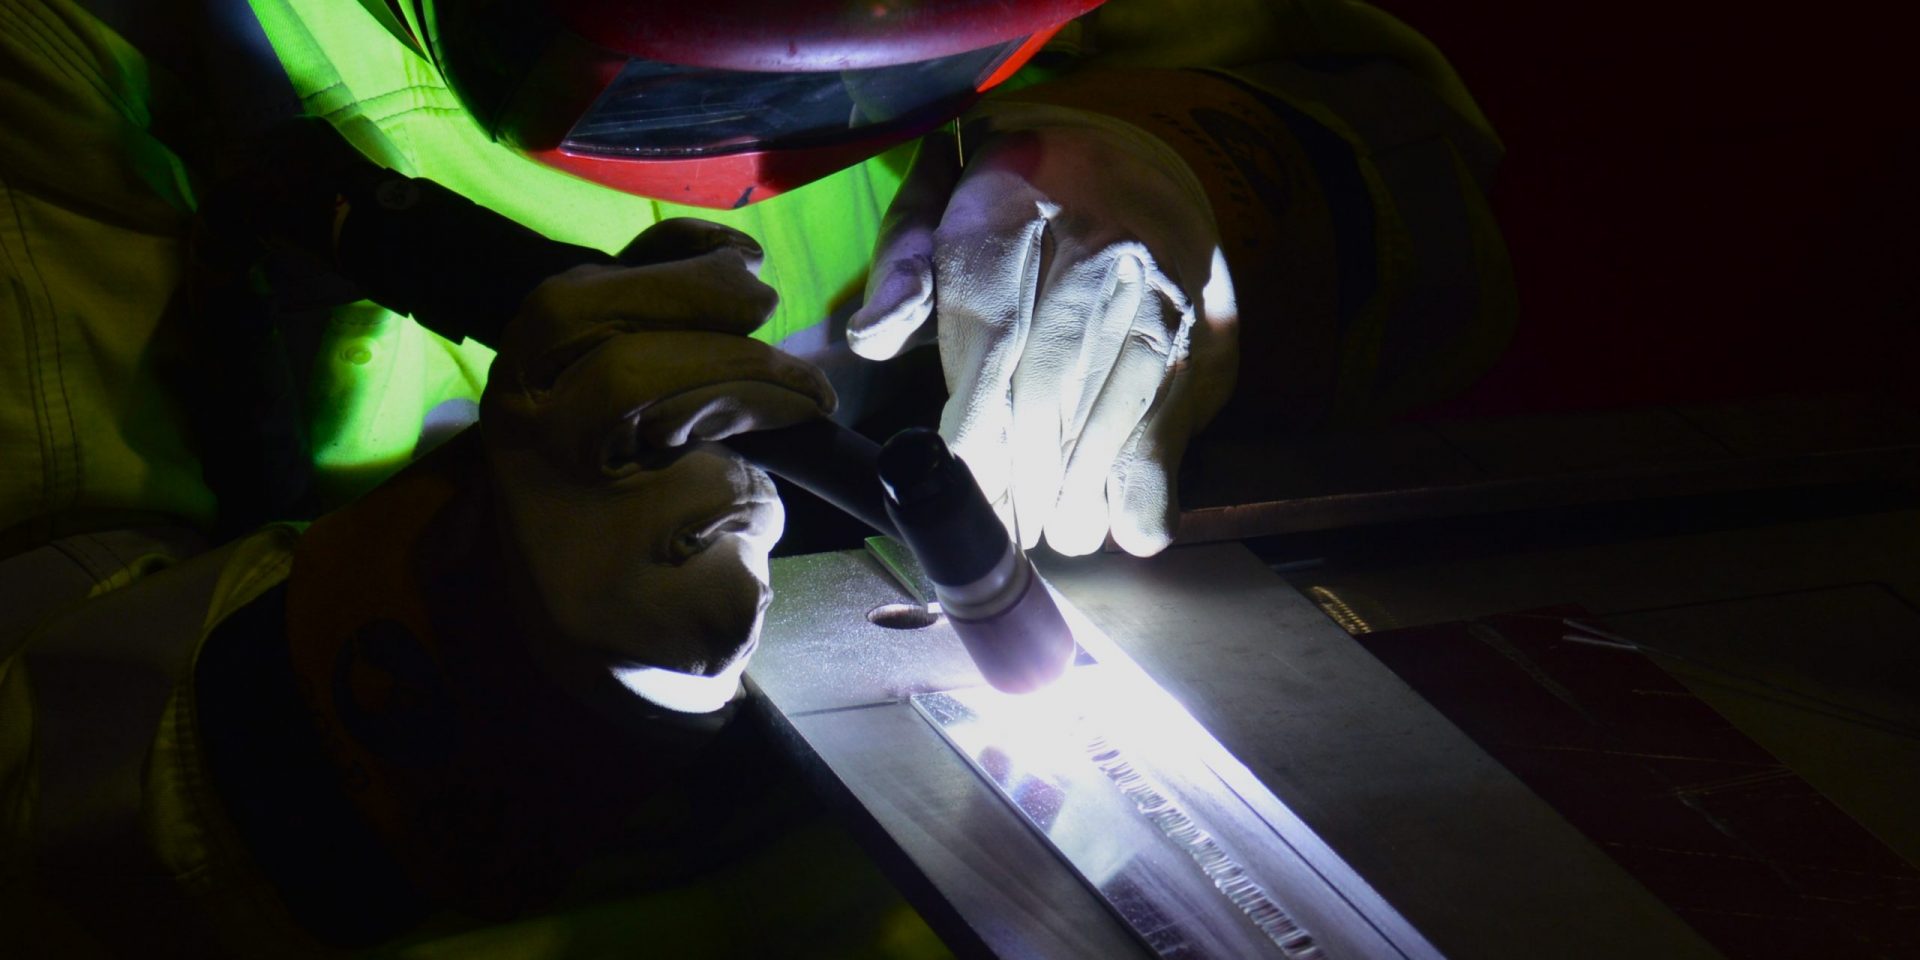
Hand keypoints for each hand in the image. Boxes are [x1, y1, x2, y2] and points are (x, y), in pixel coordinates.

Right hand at [482, 219, 834, 711]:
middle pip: (623, 372)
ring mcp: (570, 538)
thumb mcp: (626, 398)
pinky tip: (736, 535)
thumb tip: (728, 251)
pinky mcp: (631, 600)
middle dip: (726, 348)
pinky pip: (722, 520)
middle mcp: (527, 460)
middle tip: (792, 355)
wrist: (621, 646)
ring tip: (799, 409)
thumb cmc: (629, 499)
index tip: (745, 259)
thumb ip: (654, 323)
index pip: (568, 306)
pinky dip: (755, 513)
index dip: (666, 271)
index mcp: (521, 390)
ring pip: (681, 444)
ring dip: (759, 409)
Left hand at [848, 102, 1238, 556]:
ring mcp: (1159, 286)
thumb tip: (870, 339)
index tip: (962, 480)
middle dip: (1022, 471)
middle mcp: (1097, 244)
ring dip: (1080, 488)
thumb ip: (902, 265)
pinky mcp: (1201, 325)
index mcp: (1017, 203)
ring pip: (1116, 406)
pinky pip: (1175, 413)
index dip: (974, 420)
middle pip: (1052, 382)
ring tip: (1052, 535)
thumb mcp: (943, 199)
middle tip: (1004, 529)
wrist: (1140, 150)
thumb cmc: (1019, 195)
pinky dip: (1149, 481)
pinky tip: (1122, 526)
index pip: (993, 330)